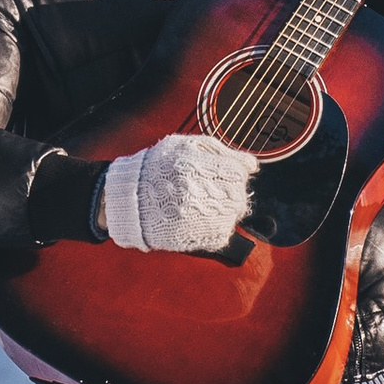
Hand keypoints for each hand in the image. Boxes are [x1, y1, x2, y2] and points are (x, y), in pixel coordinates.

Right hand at [101, 131, 259, 253]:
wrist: (131, 198)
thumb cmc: (160, 167)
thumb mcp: (185, 145)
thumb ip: (220, 150)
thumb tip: (252, 164)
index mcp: (194, 167)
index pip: (237, 172)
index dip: (237, 172)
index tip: (230, 172)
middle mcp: (196, 193)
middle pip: (238, 195)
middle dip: (234, 191)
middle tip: (219, 188)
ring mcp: (195, 218)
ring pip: (233, 216)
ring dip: (228, 209)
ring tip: (209, 202)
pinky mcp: (193, 238)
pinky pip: (222, 234)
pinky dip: (220, 226)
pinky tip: (205, 217)